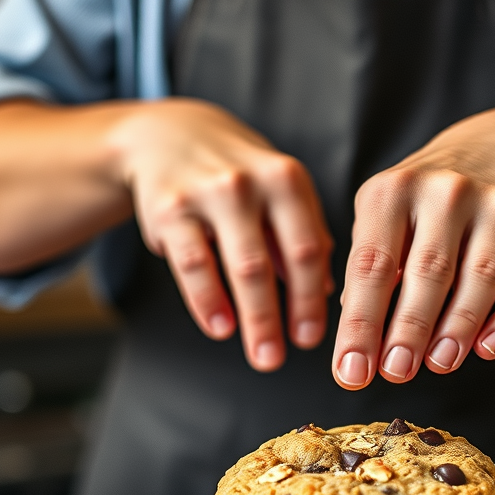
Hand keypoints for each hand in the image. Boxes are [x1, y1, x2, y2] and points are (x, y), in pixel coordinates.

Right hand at [112, 99, 333, 371]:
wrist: (168, 135)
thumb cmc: (239, 176)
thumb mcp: (278, 192)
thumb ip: (303, 237)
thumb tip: (326, 293)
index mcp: (287, 180)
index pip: (307, 248)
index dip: (310, 298)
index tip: (312, 338)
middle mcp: (250, 182)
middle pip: (271, 262)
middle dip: (279, 317)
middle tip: (282, 358)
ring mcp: (207, 193)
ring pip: (234, 266)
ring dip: (250, 317)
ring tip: (261, 355)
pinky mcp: (168, 208)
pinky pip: (191, 263)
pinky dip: (206, 300)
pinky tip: (220, 328)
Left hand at [331, 83, 494, 388]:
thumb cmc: (424, 199)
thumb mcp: (384, 213)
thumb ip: (369, 268)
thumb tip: (360, 337)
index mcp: (394, 190)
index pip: (372, 266)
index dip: (361, 324)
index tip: (352, 371)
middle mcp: (445, 192)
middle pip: (428, 271)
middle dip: (409, 329)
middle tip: (396, 372)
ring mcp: (494, 207)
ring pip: (480, 277)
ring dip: (459, 328)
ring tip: (439, 364)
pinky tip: (489, 349)